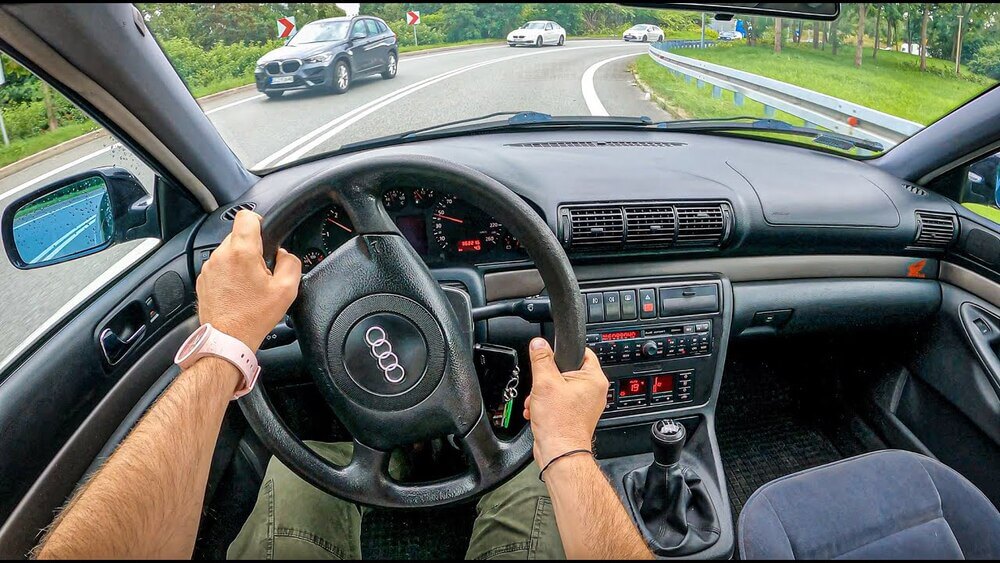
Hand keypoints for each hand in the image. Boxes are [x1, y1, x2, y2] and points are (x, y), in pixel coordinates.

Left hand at [196, 210, 300, 351]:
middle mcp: (221, 256)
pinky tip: (238, 292)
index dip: (260, 222)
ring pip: (228, 251)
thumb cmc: (253, 318)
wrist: (227, 339)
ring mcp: (209, 268)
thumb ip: (291, 263)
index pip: (247, 216)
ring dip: (240, 261)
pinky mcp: (203, 279)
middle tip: (262, 270)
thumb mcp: (287, 290)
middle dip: (252, 247)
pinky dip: (230, 274)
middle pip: (238, 235)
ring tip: (249, 284)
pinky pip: (219, 266)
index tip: (265, 235)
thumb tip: (285, 255)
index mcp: (242, 252)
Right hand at [524, 338, 608, 467]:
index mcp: (594, 379)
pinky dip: (547, 404)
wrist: (559, 453)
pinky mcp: (576, 415)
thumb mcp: (545, 383)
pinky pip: (559, 401)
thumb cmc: (559, 423)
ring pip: (560, 387)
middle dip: (547, 379)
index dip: (563, 352)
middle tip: (541, 387)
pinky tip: (538, 411)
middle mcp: (594, 391)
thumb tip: (539, 343)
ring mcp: (585, 404)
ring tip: (537, 402)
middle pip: (566, 371)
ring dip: (543, 393)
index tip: (550, 357)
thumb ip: (541, 359)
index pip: (582, 352)